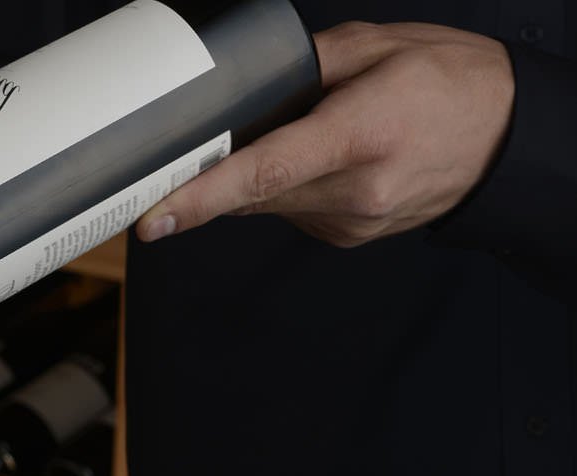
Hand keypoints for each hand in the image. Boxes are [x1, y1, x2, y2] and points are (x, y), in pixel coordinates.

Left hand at [136, 21, 513, 247]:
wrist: (509, 138)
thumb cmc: (451, 83)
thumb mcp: (378, 48)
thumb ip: (304, 65)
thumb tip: (243, 86)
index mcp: (359, 136)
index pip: (263, 173)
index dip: (201, 197)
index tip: (156, 217)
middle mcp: (355, 190)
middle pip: (251, 194)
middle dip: (215, 175)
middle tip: (196, 154)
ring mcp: (351, 221)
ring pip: (266, 205)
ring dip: (258, 177)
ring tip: (301, 137)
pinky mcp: (347, 237)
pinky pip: (290, 211)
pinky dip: (285, 188)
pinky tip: (318, 162)